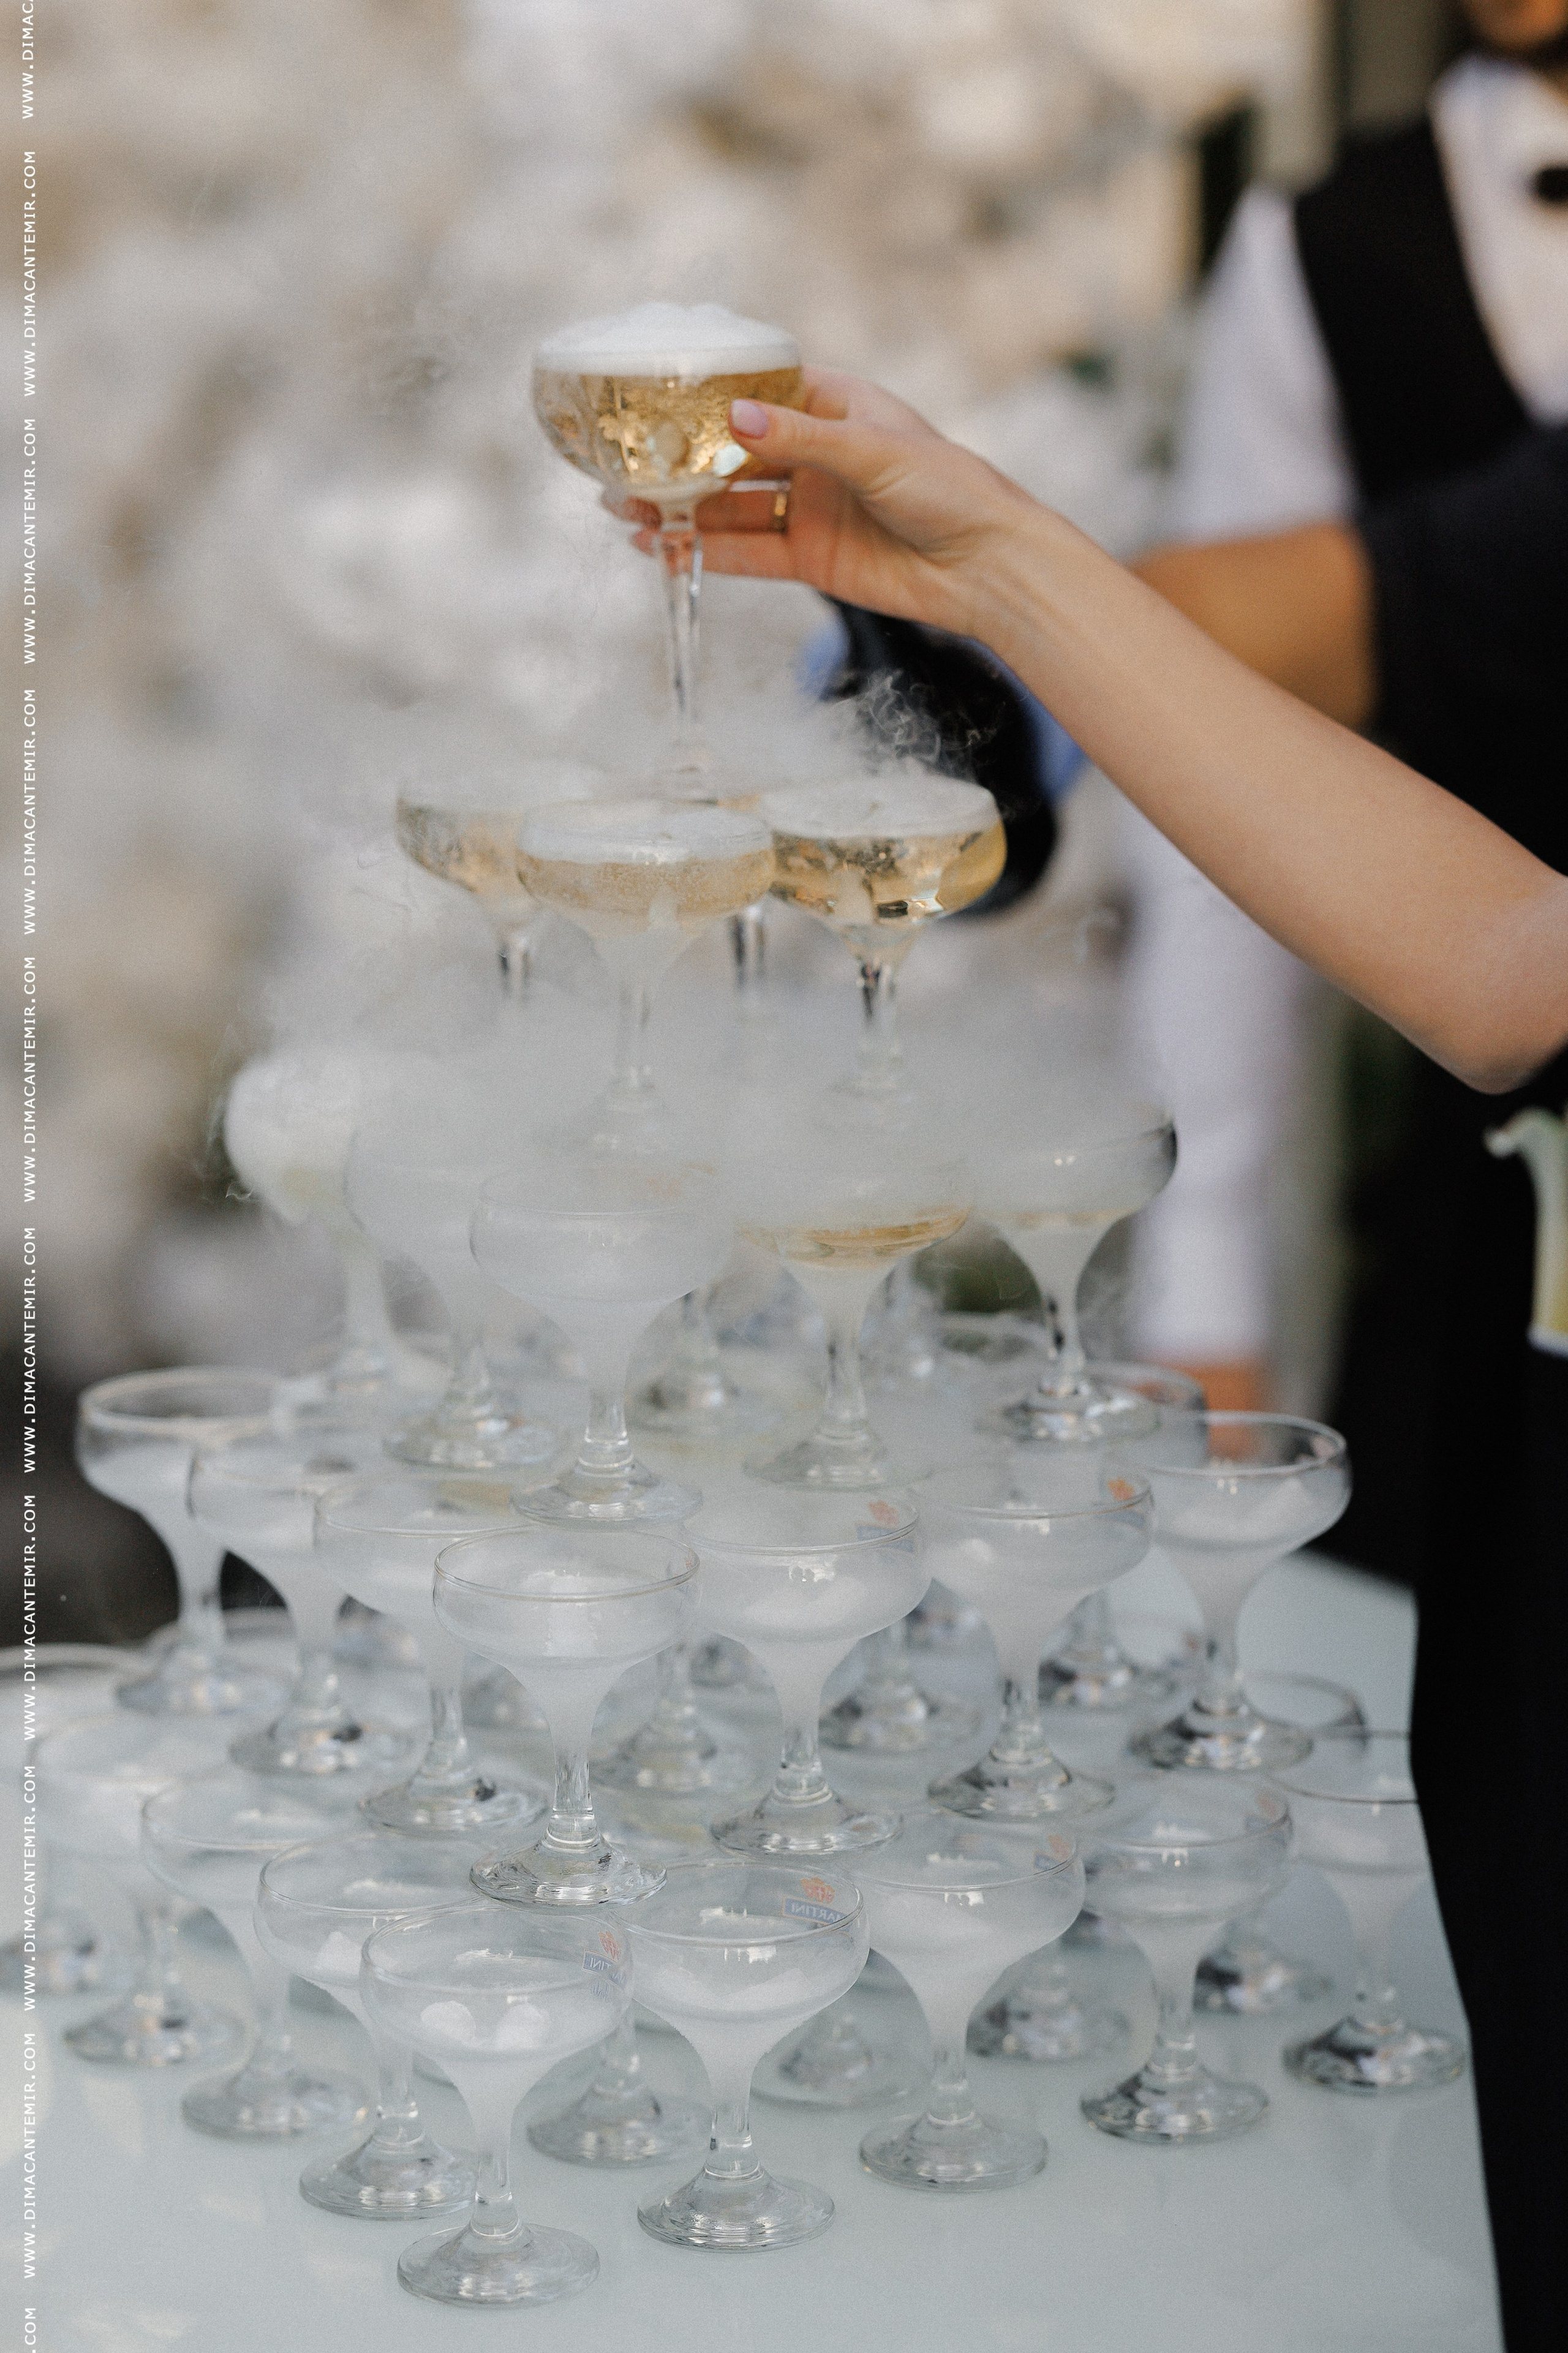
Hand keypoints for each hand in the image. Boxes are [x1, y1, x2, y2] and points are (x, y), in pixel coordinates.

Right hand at [606, 368, 1037, 638]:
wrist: (988, 567)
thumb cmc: (949, 489)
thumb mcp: (874, 451)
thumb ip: (801, 439)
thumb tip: (734, 418)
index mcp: (834, 405)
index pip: (758, 390)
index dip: (706, 396)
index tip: (654, 399)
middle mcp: (815, 453)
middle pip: (732, 453)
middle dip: (679, 462)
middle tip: (622, 467)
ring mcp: (810, 507)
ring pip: (732, 507)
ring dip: (682, 512)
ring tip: (627, 513)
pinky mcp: (811, 557)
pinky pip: (748, 553)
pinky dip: (707, 554)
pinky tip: (664, 552)